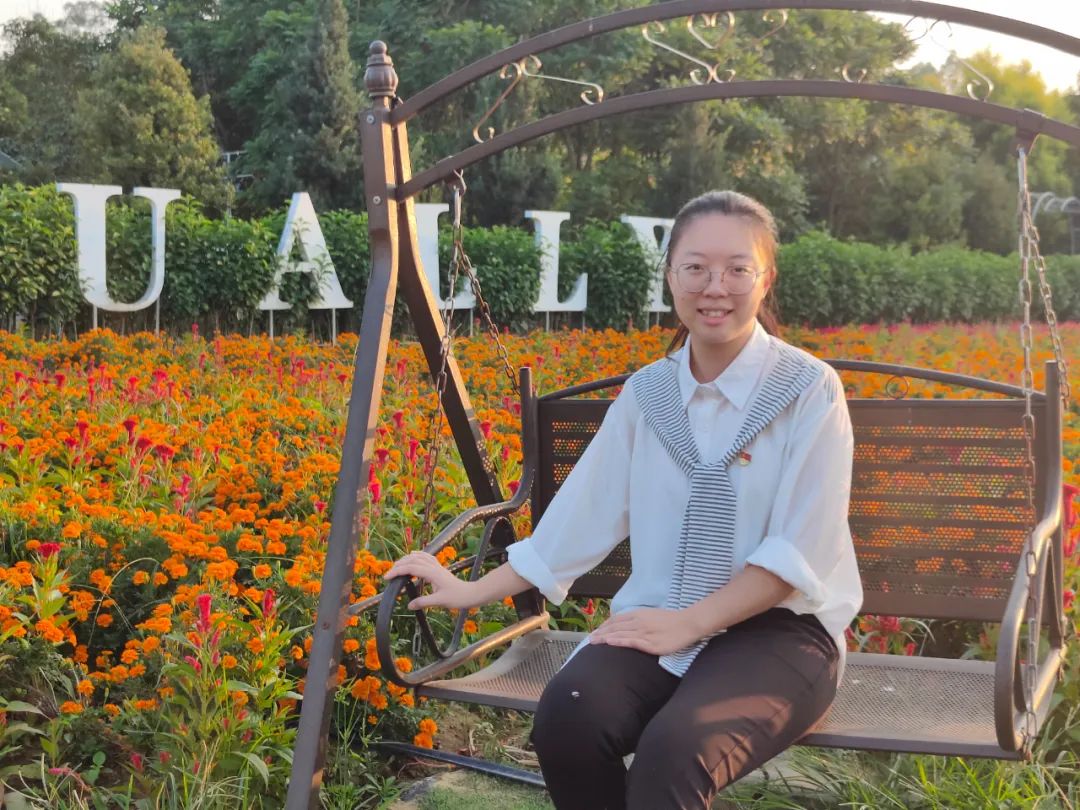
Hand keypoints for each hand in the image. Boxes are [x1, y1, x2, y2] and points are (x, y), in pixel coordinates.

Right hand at [383, 551, 474, 610]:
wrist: (471, 593)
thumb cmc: (457, 597)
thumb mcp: (440, 602)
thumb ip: (423, 602)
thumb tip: (409, 605)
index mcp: (432, 573)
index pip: (411, 568)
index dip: (398, 572)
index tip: (387, 578)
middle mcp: (434, 567)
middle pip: (413, 560)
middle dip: (399, 565)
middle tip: (389, 574)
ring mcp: (437, 566)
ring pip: (419, 557)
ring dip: (406, 560)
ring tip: (396, 567)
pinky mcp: (439, 568)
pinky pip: (426, 557)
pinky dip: (417, 556)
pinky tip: (413, 557)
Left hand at [588, 608, 704, 655]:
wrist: (688, 623)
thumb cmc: (671, 620)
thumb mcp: (651, 615)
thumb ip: (638, 619)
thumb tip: (626, 625)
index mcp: (638, 614)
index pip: (616, 620)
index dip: (604, 626)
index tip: (596, 631)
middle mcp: (639, 621)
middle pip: (615, 627)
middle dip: (600, 633)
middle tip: (589, 639)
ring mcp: (644, 632)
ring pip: (620, 634)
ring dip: (605, 638)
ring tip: (593, 642)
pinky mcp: (650, 643)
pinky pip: (631, 641)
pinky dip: (619, 641)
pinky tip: (610, 643)